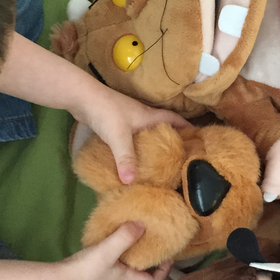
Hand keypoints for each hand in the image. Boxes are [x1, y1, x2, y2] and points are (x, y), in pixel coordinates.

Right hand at [58, 222, 171, 279]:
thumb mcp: (108, 251)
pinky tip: (109, 243)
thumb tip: (143, 224)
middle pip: (139, 276)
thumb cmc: (85, 271)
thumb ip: (125, 237)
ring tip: (132, 238)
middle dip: (148, 261)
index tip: (168, 256)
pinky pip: (110, 266)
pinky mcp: (91, 278)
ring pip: (124, 270)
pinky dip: (115, 256)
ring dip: (131, 257)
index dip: (164, 272)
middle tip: (151, 242)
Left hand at [73, 82, 189, 184]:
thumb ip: (126, 158)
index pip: (174, 120)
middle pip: (162, 127)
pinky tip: (133, 157)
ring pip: (146, 132)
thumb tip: (131, 182)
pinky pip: (132, 136)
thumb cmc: (105, 111)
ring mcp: (128, 119)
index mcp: (149, 116)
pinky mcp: (115, 123)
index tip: (198, 138)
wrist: (81, 96)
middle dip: (172, 139)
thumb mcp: (118, 136)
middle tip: (180, 156)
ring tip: (159, 160)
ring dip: (153, 143)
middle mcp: (141, 116)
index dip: (187, 127)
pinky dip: (136, 146)